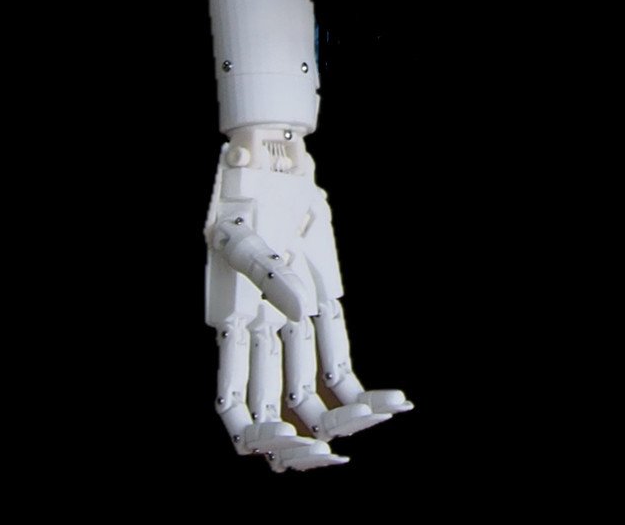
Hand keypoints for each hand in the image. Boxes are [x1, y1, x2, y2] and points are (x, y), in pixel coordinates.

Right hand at [205, 130, 410, 469]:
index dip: (254, 434)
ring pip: (314, 394)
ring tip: (381, 417)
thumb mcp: (245, 232)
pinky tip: (392, 402)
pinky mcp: (324, 309)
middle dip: (300, 442)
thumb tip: (300, 311)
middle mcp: (262, 337)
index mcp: (232, 327)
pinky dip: (363, 388)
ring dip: (343, 417)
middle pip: (276, 411)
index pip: (233, 401)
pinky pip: (341, 361)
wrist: (273, 167)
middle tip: (333, 457)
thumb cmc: (246, 199)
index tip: (288, 443)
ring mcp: (295, 327)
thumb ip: (269, 274)